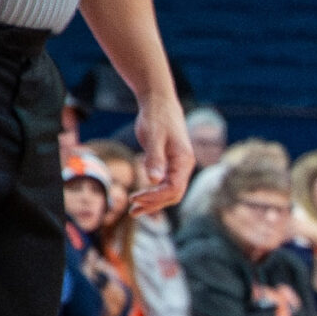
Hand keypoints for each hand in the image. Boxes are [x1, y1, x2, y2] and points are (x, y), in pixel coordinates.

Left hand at [122, 98, 194, 216]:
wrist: (160, 104)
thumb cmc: (156, 118)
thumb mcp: (153, 137)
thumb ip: (155, 159)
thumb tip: (154, 181)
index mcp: (184, 160)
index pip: (174, 188)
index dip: (155, 196)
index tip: (134, 198)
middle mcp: (184, 166)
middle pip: (174, 194)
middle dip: (154, 203)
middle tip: (132, 208)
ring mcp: (178, 166)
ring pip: (170, 192)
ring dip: (153, 203)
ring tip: (134, 212)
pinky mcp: (170, 164)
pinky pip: (165, 185)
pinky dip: (153, 194)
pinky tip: (140, 199)